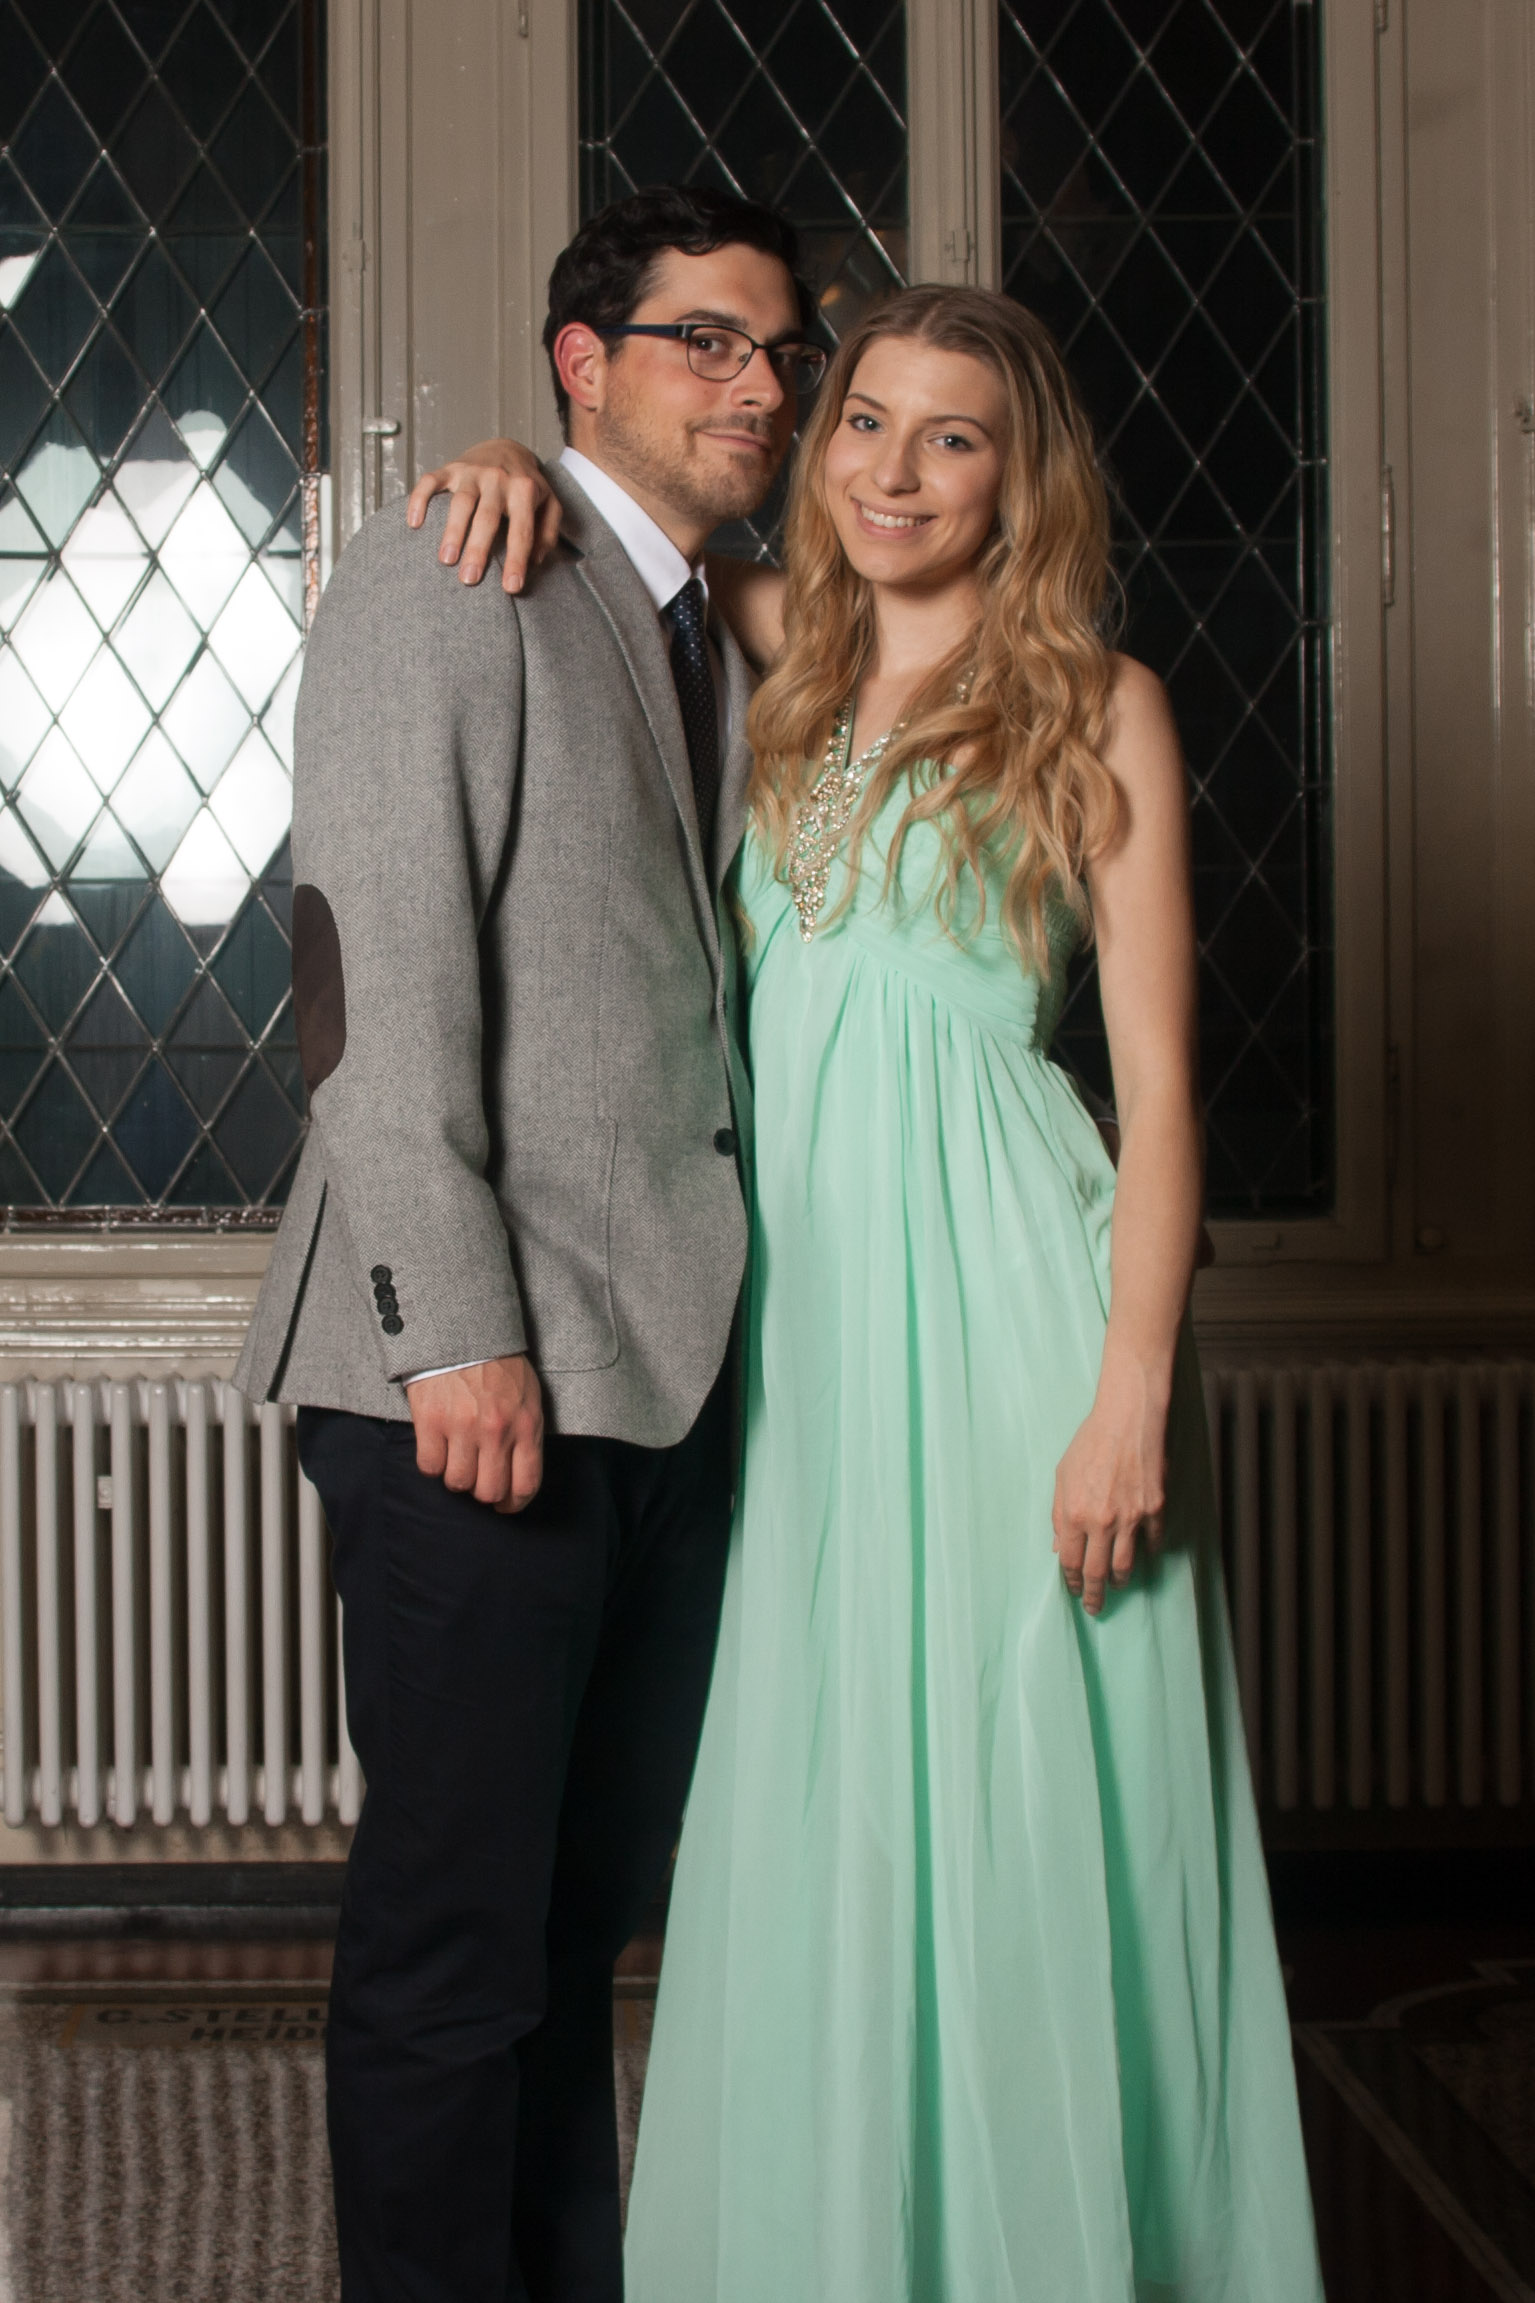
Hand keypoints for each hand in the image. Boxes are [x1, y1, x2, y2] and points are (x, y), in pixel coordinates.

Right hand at [405, 440, 561, 593]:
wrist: (508, 447)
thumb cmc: (528, 486)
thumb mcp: (549, 505)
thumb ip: (547, 533)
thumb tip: (535, 561)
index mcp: (524, 490)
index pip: (521, 530)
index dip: (516, 559)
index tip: (511, 587)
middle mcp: (497, 478)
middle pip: (486, 517)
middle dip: (478, 549)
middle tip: (470, 580)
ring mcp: (472, 472)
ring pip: (460, 502)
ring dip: (452, 531)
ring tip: (446, 560)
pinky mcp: (451, 468)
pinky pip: (431, 481)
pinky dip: (419, 500)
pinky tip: (414, 523)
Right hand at [407, 1355, 544, 1512]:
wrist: (463, 1331)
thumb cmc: (499, 1364)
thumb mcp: (529, 1395)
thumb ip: (527, 1432)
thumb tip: (521, 1470)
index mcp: (525, 1425)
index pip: (525, 1484)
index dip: (514, 1504)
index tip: (506, 1506)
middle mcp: (496, 1431)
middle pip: (489, 1492)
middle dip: (483, 1493)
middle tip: (477, 1481)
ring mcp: (463, 1427)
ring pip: (457, 1483)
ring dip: (456, 1477)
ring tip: (457, 1458)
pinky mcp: (432, 1420)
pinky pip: (430, 1466)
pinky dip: (432, 1463)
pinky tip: (437, 1446)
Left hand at [1051, 1362, 1166, 1614]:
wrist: (1127, 1420)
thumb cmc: (1089, 1444)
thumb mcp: (1062, 1477)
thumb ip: (1060, 1515)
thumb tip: (1060, 1547)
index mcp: (1075, 1514)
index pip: (1072, 1562)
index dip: (1072, 1582)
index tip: (1074, 1591)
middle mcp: (1103, 1521)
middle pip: (1098, 1573)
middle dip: (1095, 1595)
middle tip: (1095, 1607)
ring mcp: (1132, 1517)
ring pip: (1126, 1564)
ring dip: (1119, 1579)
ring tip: (1116, 1584)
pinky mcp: (1155, 1509)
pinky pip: (1152, 1542)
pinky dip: (1147, 1552)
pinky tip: (1142, 1554)